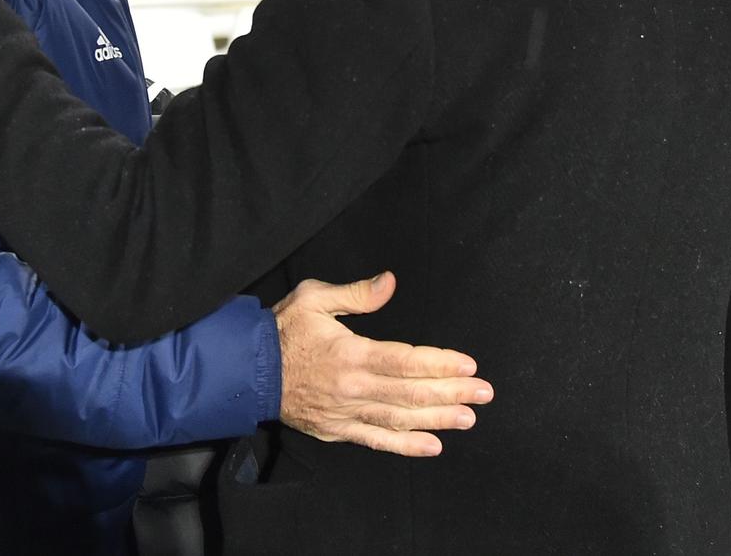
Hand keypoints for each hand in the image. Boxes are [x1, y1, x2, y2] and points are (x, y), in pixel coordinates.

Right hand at [275, 273, 492, 457]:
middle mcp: (352, 388)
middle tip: (484, 393)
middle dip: (452, 393)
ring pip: (399, 421)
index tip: (468, 366)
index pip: (406, 361)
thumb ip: (356, 293)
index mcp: (350, 354)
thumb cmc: (281, 330)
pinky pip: (376, 441)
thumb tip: (390, 282)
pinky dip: (406, 446)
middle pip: (411, 394)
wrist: (246, 371)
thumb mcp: (314, 298)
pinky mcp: (337, 430)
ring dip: (437, 420)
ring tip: (468, 418)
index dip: (440, 365)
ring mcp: (345, 413)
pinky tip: (433, 446)